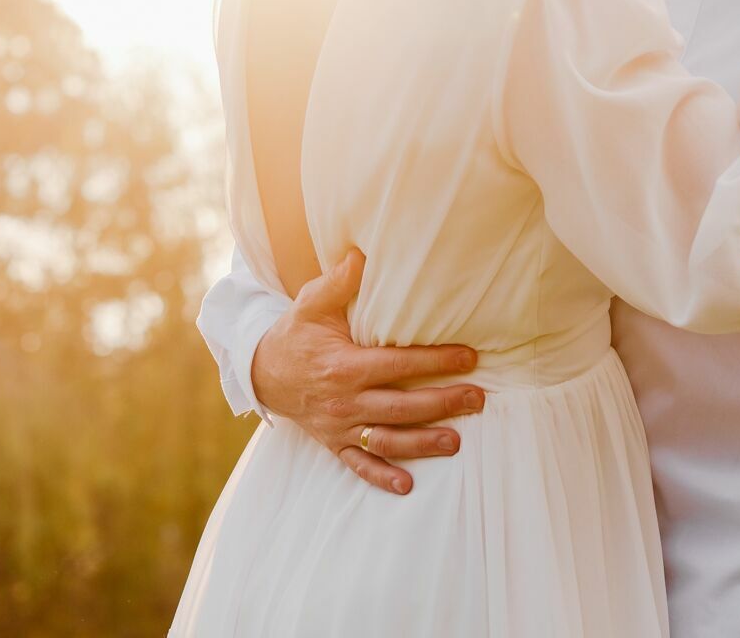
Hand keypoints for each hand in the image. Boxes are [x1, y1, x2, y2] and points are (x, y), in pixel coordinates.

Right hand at [252, 249, 485, 494]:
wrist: (262, 372)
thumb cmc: (295, 334)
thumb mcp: (311, 304)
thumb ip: (338, 282)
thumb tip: (361, 254)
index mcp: (342, 366)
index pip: (396, 364)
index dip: (434, 360)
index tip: (468, 357)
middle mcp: (343, 401)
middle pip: (399, 406)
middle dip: (441, 403)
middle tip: (477, 399)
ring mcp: (339, 426)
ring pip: (385, 440)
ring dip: (421, 443)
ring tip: (455, 442)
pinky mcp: (334, 443)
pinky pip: (358, 465)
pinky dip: (381, 477)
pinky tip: (408, 486)